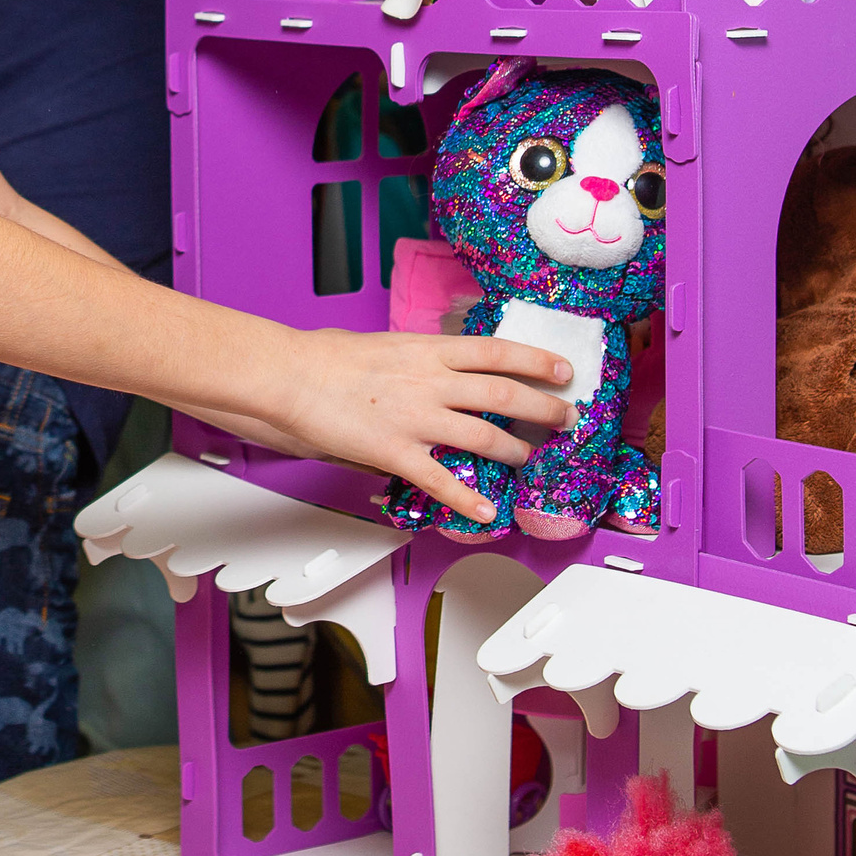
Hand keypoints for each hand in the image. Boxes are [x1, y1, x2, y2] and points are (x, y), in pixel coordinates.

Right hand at [231, 327, 575, 523]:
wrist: (289, 376)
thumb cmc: (323, 356)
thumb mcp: (383, 343)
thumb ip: (414, 358)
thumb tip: (432, 367)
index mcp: (428, 350)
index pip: (497, 352)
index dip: (537, 361)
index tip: (563, 370)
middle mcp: (431, 382)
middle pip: (504, 394)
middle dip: (543, 408)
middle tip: (565, 417)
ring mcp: (416, 418)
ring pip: (484, 436)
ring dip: (516, 451)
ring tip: (531, 459)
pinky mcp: (395, 452)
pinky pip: (441, 480)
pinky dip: (469, 499)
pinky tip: (488, 512)